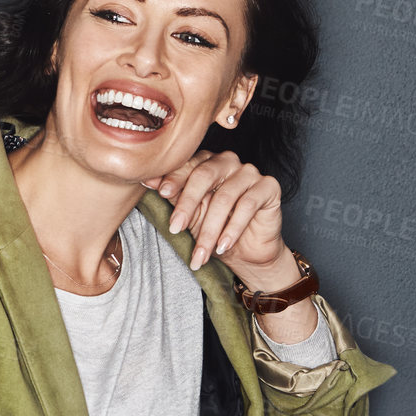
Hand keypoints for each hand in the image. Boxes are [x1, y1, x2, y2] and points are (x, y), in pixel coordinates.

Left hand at [142, 150, 286, 275]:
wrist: (246, 251)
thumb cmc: (213, 229)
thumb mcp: (188, 214)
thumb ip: (172, 196)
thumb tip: (146, 180)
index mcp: (205, 162)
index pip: (188, 165)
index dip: (174, 179)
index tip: (160, 192)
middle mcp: (228, 162)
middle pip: (204, 175)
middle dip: (187, 204)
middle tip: (175, 228)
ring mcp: (250, 172)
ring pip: (225, 196)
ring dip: (210, 229)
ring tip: (201, 253)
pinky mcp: (269, 186)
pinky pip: (248, 204)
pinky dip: (232, 229)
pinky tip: (223, 246)